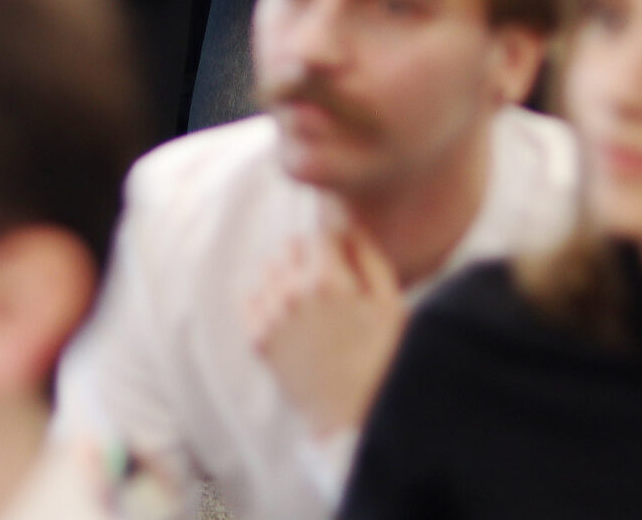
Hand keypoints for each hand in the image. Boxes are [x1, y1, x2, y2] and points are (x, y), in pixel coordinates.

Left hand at [245, 222, 407, 438]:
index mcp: (328, 279)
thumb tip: (348, 224)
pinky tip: (290, 319)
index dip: (337, 244)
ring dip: (288, 278)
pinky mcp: (258, 340)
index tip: (347, 262)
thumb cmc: (382, 360)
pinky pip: (251, 300)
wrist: (354, 417)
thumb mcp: (390, 303)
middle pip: (291, 247)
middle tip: (332, 286)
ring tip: (312, 306)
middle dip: (311, 259)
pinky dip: (267, 302)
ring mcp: (271, 316)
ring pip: (270, 271)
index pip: (320, 233)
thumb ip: (367, 255)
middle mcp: (292, 292)